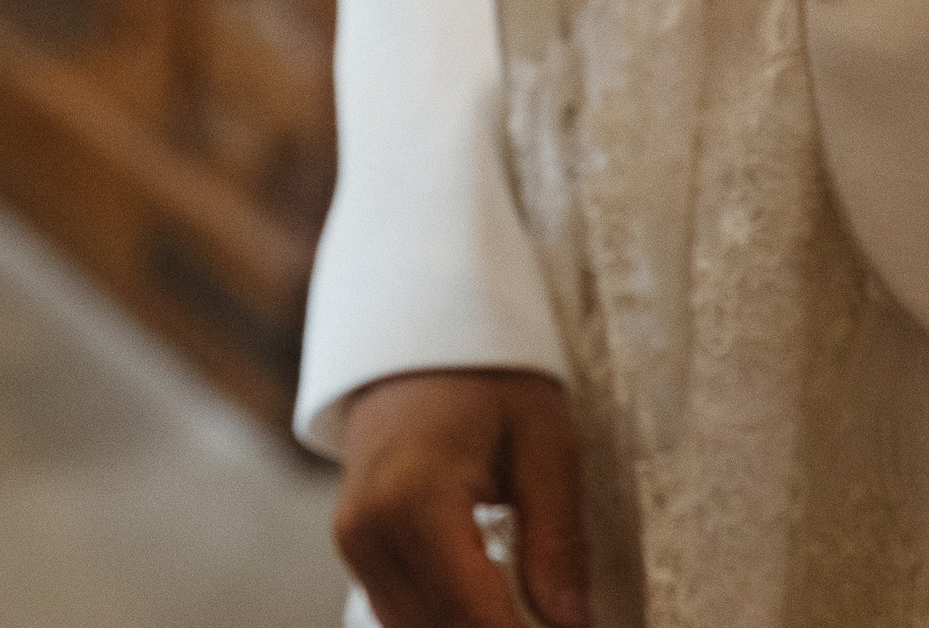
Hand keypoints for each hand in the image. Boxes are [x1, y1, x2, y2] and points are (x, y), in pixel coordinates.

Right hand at [336, 371, 590, 627]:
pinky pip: (402, 614)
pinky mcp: (355, 549)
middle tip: (563, 621)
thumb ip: (557, 541)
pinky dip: (450, 620)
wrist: (419, 329)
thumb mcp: (545, 441)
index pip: (477, 619)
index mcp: (416, 500)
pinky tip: (497, 604)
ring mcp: (354, 543)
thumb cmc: (491, 375)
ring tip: (533, 611)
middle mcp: (370, 531)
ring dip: (476, 627)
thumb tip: (575, 626)